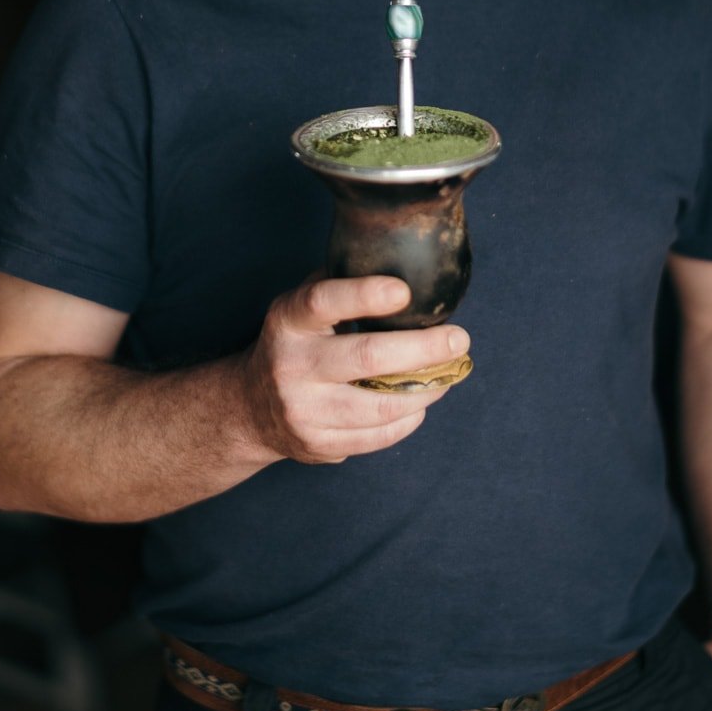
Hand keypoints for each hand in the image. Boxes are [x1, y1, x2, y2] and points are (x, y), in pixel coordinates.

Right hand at [236, 275, 468, 465]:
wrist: (252, 408)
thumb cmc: (295, 343)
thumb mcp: (301, 308)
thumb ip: (341, 286)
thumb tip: (404, 265)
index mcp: (288, 321)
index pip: (323, 301)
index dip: (365, 294)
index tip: (405, 291)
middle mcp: (291, 366)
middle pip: (366, 357)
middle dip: (423, 348)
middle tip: (459, 339)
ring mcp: (304, 410)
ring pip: (381, 405)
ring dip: (426, 388)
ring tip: (449, 372)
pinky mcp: (320, 445)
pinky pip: (379, 435)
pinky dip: (411, 417)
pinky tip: (422, 399)